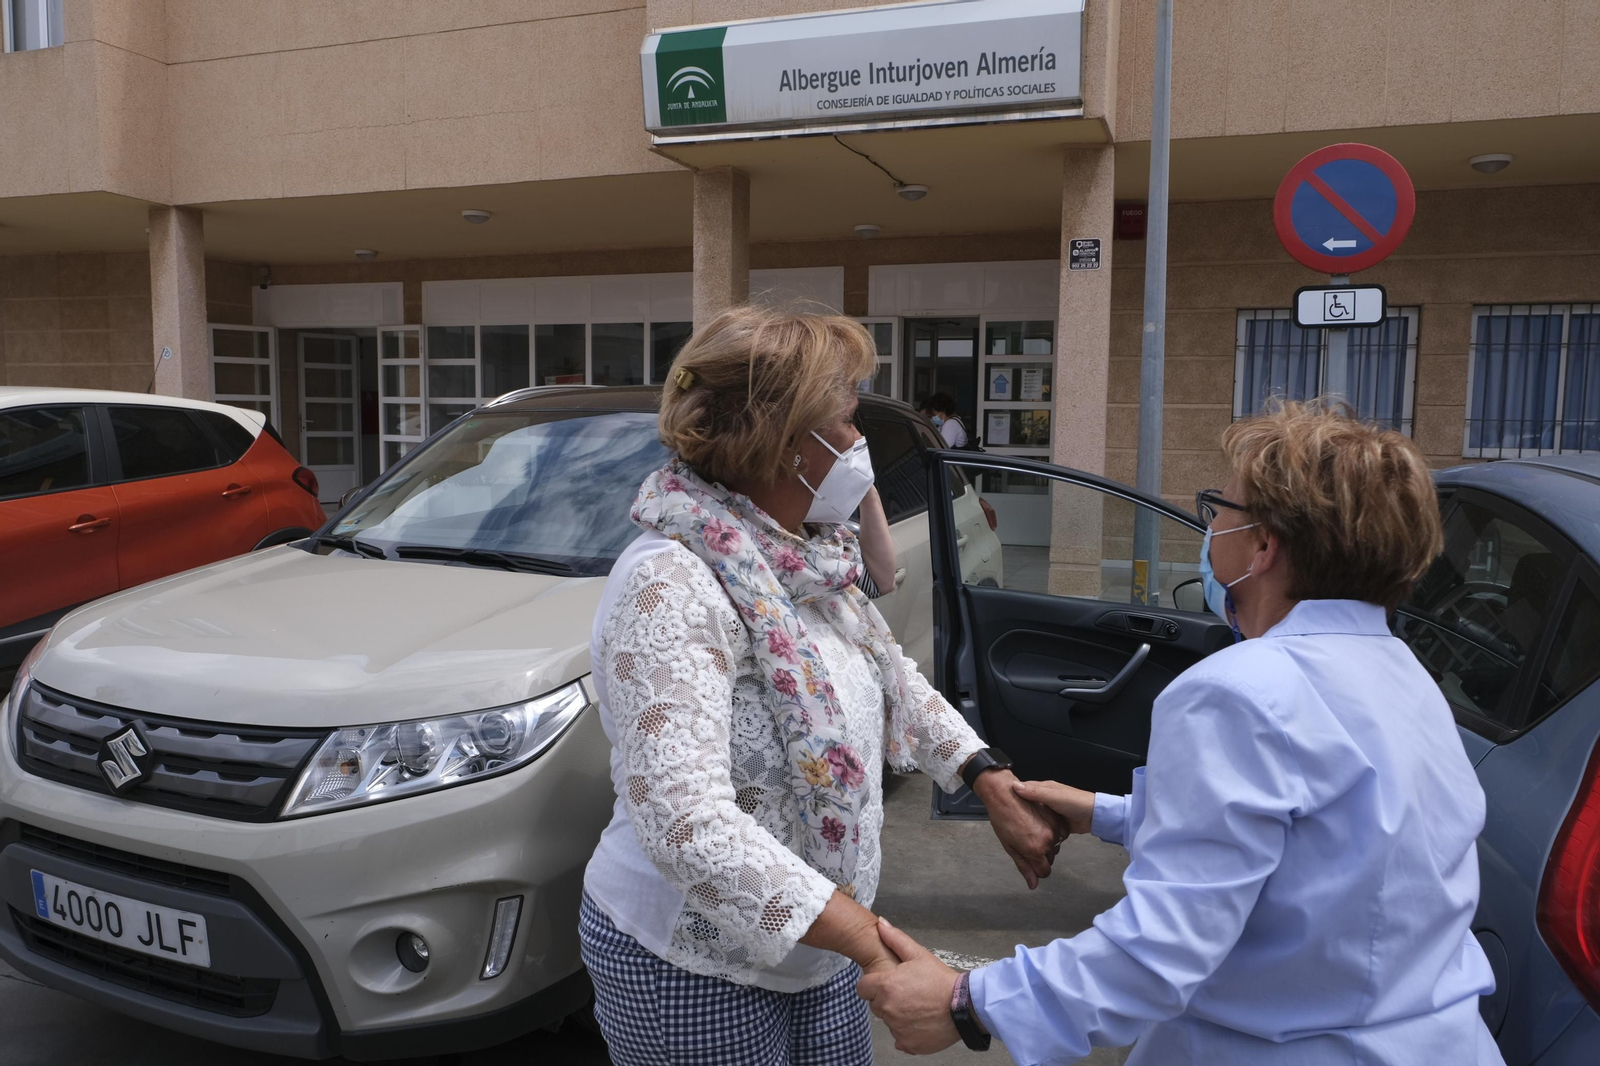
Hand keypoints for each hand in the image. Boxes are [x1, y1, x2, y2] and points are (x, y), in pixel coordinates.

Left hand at [856, 918, 962, 1054]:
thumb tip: (880, 923)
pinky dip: (907, 1032)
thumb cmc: (940, 980)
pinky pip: (899, 1038)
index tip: (887, 984)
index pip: (863, 988)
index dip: (873, 985)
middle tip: (907, 993)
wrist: (963, 1006)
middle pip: (875, 1005)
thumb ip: (895, 939)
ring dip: (897, 1015)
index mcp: (886, 986)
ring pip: (888, 1021)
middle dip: (886, 999)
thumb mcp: (918, 954)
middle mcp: (888, 1009)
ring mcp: (897, 1028)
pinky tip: (920, 1022)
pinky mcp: (908, 1043)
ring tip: (917, 1006)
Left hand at [971, 767, 1059, 889]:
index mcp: (1035, 850)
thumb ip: (1024, 867)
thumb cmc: (1002, 819)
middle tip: (1026, 844)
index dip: (1037, 870)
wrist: (1004, 794)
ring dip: (1046, 844)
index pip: (1044, 871)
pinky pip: (1059, 833)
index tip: (1031, 863)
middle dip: (1040, 856)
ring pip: (1054, 846)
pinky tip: (1039, 825)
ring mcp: (1053, 828)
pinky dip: (1051, 832)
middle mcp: (1047, 841)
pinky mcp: (1055, 818)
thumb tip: (1033, 885)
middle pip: (1049, 859)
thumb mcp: (1010, 847)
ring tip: (1030, 833)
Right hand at [1011, 778, 1095, 837]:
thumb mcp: (1054, 796)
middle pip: (1027, 804)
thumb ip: (1036, 792)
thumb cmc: (1077, 803)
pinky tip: (1029, 835)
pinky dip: (1035, 829)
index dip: (1011, 793)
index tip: (999, 799)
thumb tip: (1015, 785)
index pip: (1023, 789)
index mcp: (1044, 789)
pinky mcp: (1055, 823)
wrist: (1095, 816)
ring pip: (1033, 816)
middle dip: (1017, 809)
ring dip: (1026, 821)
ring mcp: (1050, 811)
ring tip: (1013, 828)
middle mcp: (1045, 799)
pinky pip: (1041, 825)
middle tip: (1004, 818)